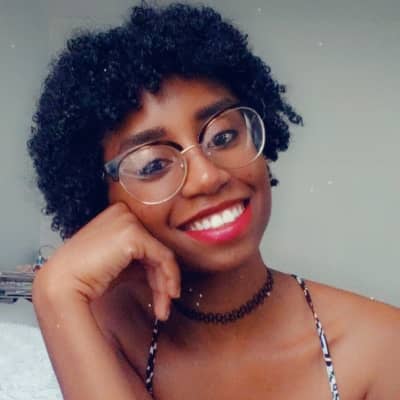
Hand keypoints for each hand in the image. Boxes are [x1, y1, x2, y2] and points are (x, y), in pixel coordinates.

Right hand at [32, 202, 180, 319]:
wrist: (63, 283)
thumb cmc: (84, 275)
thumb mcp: (118, 262)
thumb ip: (139, 259)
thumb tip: (164, 270)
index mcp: (118, 215)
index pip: (147, 242)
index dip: (156, 267)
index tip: (163, 289)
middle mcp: (124, 212)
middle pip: (155, 248)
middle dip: (163, 279)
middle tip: (166, 302)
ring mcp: (128, 221)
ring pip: (162, 255)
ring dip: (165, 284)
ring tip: (164, 307)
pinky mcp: (133, 234)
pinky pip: (163, 257)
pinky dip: (169, 278)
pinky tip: (167, 295)